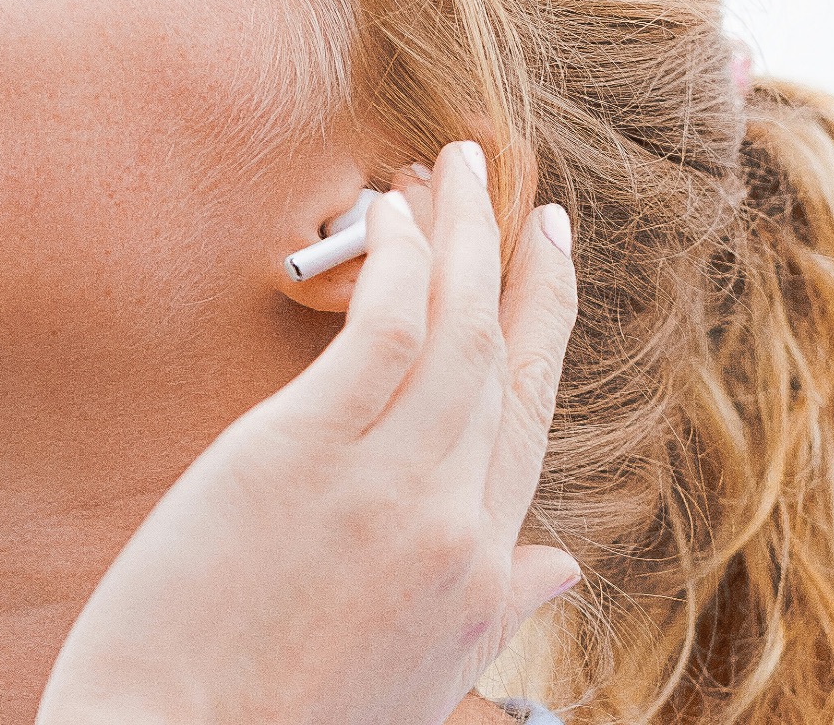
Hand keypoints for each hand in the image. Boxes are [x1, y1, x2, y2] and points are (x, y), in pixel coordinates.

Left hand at [37, 141, 579, 724]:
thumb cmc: (274, 721)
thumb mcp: (416, 680)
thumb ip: (490, 611)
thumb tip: (558, 567)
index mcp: (479, 579)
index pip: (527, 424)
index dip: (543, 334)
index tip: (545, 268)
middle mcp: (454, 524)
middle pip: (505, 363)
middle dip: (517, 266)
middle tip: (523, 194)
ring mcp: (386, 485)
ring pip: (455, 330)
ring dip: (463, 234)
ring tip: (453, 164)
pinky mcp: (302, 453)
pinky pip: (381, 333)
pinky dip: (399, 263)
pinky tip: (393, 214)